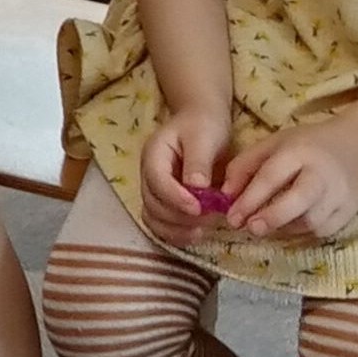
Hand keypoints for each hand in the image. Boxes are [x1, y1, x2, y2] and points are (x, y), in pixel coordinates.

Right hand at [139, 107, 234, 232]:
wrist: (202, 122)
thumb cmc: (204, 125)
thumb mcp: (204, 137)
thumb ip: (199, 162)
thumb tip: (196, 189)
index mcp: (154, 154)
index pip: (157, 181)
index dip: (175, 198)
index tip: (199, 208)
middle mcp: (148, 174)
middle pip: (153, 203)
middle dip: (179, 216)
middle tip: (209, 219)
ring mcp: (154, 190)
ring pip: (154, 218)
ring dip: (175, 229)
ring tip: (203, 231)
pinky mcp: (164, 201)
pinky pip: (161, 224)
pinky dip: (176, 233)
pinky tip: (196, 234)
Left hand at [220, 123, 357, 242]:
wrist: (355, 147)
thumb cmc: (306, 145)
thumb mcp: (273, 144)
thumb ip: (245, 166)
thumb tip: (225, 196)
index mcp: (300, 151)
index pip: (272, 177)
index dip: (249, 199)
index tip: (232, 218)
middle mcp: (322, 174)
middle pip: (298, 201)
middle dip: (272, 217)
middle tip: (251, 228)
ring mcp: (340, 195)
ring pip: (310, 221)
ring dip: (284, 227)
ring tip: (267, 223)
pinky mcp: (349, 212)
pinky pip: (322, 230)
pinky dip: (302, 231)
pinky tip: (289, 225)